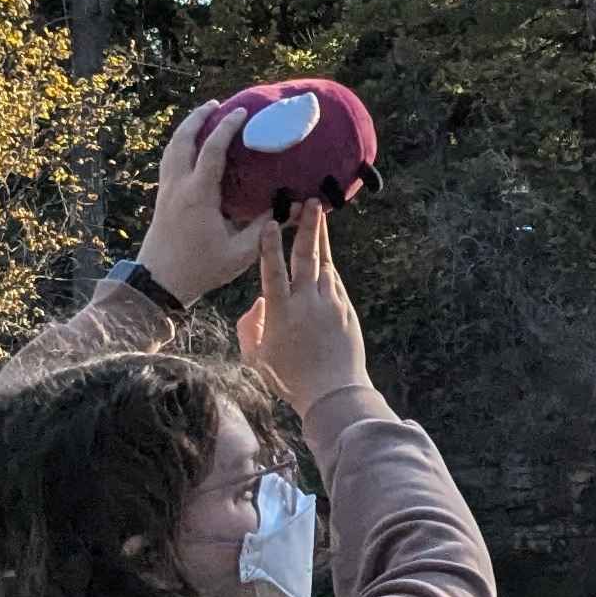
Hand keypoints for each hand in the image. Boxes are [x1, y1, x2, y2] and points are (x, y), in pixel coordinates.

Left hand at [130, 101, 253, 304]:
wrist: (159, 283)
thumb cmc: (201, 269)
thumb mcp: (240, 253)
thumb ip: (266, 228)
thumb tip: (295, 209)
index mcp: (198, 195)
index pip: (212, 150)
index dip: (227, 128)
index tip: (241, 113)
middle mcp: (178, 186)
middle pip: (182, 139)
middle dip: (198, 118)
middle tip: (216, 104)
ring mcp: (166, 190)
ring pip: (171, 148)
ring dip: (187, 129)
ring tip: (203, 117)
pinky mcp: (162, 198)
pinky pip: (170, 160)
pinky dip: (180, 145)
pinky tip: (192, 147)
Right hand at [239, 199, 368, 419]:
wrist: (333, 394)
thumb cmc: (290, 380)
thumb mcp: (257, 358)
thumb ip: (250, 328)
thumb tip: (257, 302)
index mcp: (281, 314)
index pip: (273, 272)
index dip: (270, 247)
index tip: (271, 223)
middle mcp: (306, 303)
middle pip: (306, 258)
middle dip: (308, 228)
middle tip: (311, 202)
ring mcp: (330, 305)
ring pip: (324, 264)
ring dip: (320, 239)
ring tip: (319, 215)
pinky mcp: (345, 310)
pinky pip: (335, 281)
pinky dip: (328, 266)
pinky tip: (324, 255)